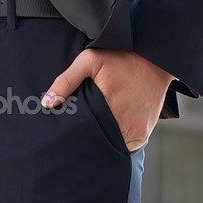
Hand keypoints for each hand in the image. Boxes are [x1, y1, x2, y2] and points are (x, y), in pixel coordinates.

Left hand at [41, 48, 172, 151]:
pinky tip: (108, 124)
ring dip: (103, 138)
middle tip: (78, 126)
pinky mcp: (143, 134)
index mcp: (109, 113)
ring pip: (113, 145)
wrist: (155, 57)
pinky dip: (116, 136)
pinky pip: (126, 143)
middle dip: (87, 137)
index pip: (86, 135)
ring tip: (93, 124)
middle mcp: (126, 129)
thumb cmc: (121, 56)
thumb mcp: (90, 59)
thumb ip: (67, 80)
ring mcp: (137, 134)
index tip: (67, 129)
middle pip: (99, 142)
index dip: (76, 133)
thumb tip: (48, 102)